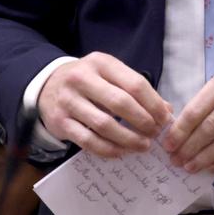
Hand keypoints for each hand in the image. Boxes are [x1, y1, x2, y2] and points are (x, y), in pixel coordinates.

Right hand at [38, 52, 171, 158]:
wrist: (47, 86)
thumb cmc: (88, 81)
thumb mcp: (110, 75)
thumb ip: (136, 89)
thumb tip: (166, 111)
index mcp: (101, 63)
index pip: (134, 83)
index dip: (153, 103)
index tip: (165, 119)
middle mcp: (82, 79)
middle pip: (120, 103)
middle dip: (143, 121)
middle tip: (155, 134)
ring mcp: (69, 101)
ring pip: (104, 125)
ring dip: (128, 139)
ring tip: (143, 146)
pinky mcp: (60, 122)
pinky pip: (88, 141)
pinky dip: (108, 149)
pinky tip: (121, 151)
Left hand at [162, 61, 213, 173]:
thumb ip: (210, 99)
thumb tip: (183, 127)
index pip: (199, 108)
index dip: (181, 129)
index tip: (168, 143)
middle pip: (210, 127)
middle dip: (189, 147)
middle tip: (175, 160)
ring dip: (203, 158)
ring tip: (189, 166)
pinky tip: (211, 167)